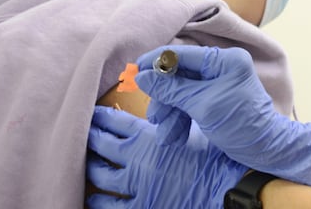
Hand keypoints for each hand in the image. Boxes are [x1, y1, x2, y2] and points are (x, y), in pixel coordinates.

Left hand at [86, 106, 247, 208]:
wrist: (227, 189)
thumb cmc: (216, 160)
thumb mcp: (194, 133)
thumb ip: (174, 123)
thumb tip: (168, 112)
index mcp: (149, 137)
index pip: (116, 121)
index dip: (102, 116)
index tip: (94, 113)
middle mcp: (136, 160)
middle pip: (101, 144)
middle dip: (90, 137)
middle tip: (83, 133)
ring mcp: (136, 186)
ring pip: (100, 175)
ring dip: (91, 168)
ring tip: (86, 164)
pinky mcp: (141, 208)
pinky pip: (110, 206)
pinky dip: (98, 201)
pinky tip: (94, 198)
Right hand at [135, 45, 310, 189]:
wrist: (266, 150)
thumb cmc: (241, 124)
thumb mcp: (203, 106)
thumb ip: (172, 89)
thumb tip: (143, 76)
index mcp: (225, 60)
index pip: (183, 53)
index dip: (157, 62)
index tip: (136, 71)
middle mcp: (223, 67)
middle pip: (180, 75)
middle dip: (165, 98)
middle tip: (155, 116)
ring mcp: (220, 83)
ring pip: (183, 92)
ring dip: (171, 113)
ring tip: (165, 134)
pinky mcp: (216, 100)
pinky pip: (191, 103)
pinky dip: (181, 118)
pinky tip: (174, 135)